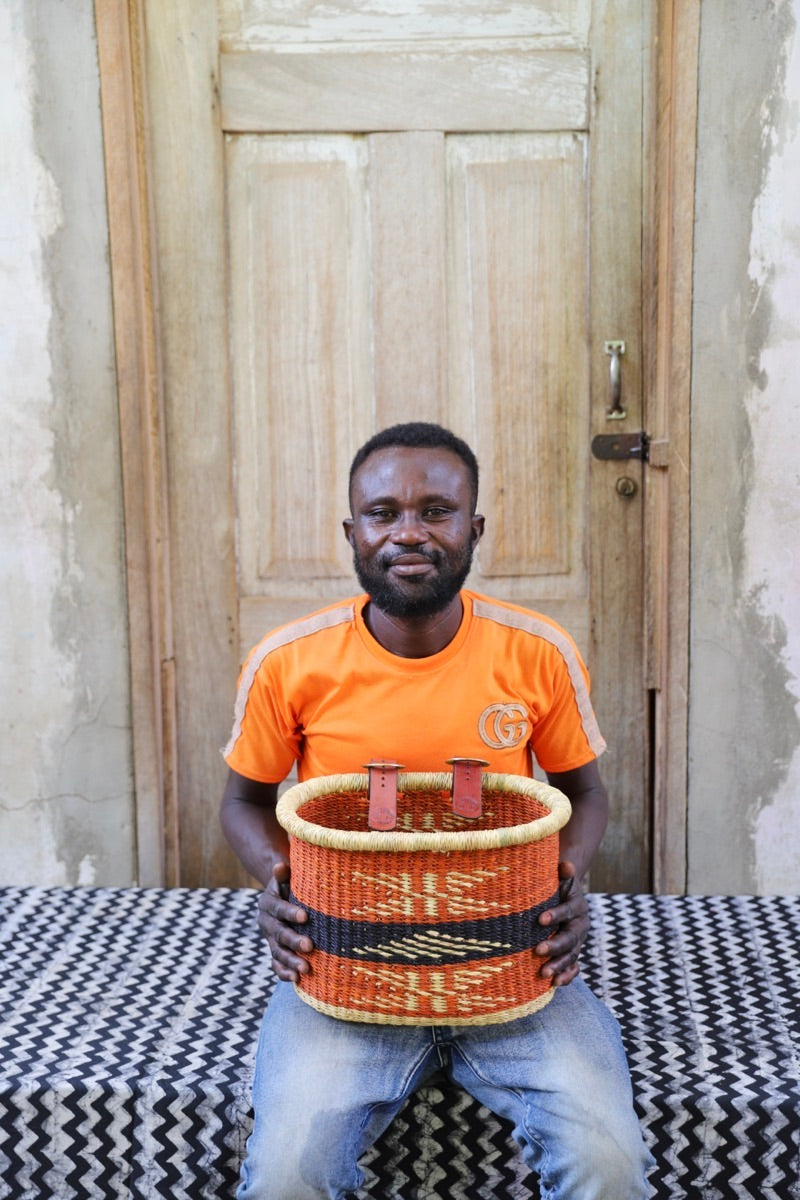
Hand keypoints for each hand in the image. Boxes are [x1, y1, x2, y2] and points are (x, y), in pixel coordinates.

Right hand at [257, 861, 312, 982]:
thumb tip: (280, 865)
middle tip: (310, 946)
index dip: (290, 912)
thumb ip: (284, 873)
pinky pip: (276, 964)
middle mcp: (266, 922)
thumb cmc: (291, 884)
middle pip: (278, 933)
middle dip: (293, 940)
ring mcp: (269, 939)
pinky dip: (284, 972)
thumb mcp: (287, 877)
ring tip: (306, 969)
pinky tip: (296, 979)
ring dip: (290, 961)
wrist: (281, 897)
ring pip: (277, 952)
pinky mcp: (275, 950)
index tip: (306, 916)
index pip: (278, 908)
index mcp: (268, 902)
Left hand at [534, 861, 589, 986]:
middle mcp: (580, 926)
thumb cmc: (557, 887)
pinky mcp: (573, 954)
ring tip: (543, 973)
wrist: (567, 897)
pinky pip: (574, 967)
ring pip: (571, 956)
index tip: (540, 919)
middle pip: (569, 938)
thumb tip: (566, 864)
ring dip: (558, 966)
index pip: (566, 911)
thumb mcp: (560, 879)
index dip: (555, 915)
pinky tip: (555, 984)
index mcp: (576, 907)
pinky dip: (567, 976)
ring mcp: (577, 942)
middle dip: (554, 946)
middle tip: (537, 950)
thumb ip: (562, 873)